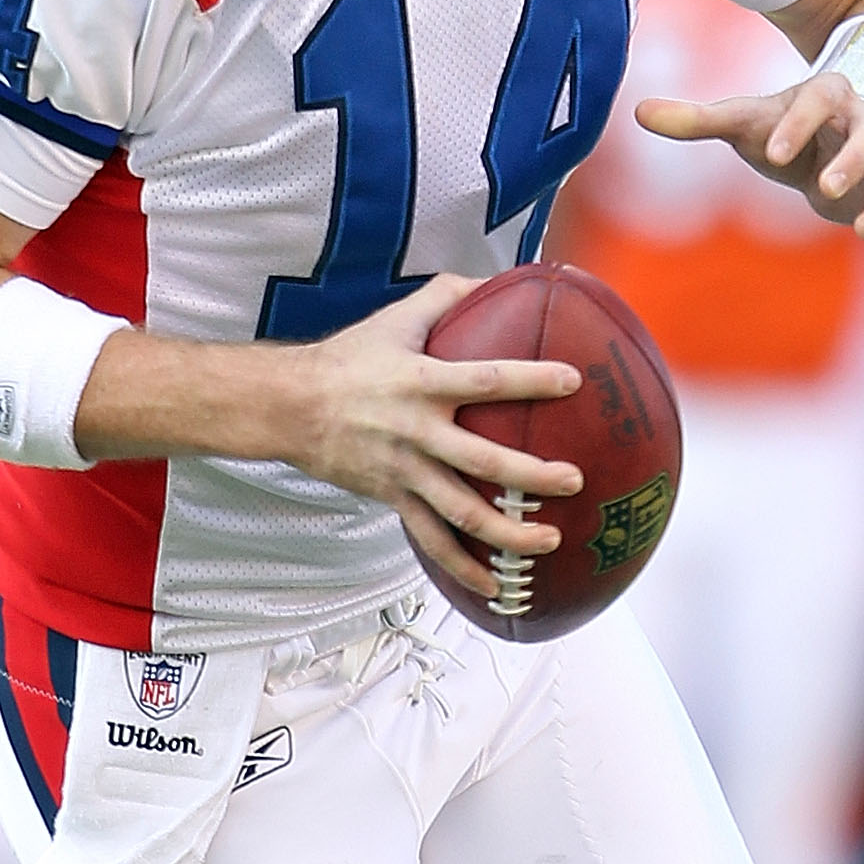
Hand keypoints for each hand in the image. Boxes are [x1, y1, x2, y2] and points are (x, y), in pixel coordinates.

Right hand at [282, 275, 583, 598]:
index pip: (485, 380)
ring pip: (460, 511)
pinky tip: (497, 586)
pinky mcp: (393, 498)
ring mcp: (404, 470)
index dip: (530, 380)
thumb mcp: (396, 317)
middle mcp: (416, 430)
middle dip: (530, 473)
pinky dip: (463, 567)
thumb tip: (502, 277)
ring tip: (550, 541)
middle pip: (481, 458)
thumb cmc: (350, 357)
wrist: (289, 406)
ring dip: (507, 532)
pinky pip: (432, 540)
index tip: (573, 380)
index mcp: (421, 381)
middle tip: (574, 480)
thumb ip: (449, 295)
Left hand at [636, 71, 863, 272]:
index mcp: (828, 96)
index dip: (802, 122)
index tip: (773, 155)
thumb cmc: (780, 132)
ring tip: (862, 234)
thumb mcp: (743, 124)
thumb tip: (638, 112)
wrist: (825, 150)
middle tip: (826, 190)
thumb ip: (696, 119)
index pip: (823, 96)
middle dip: (854, 160)